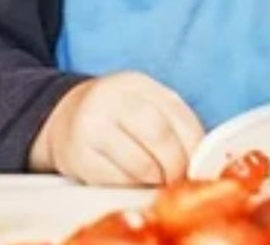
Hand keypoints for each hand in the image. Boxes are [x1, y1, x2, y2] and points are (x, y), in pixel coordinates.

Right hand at [29, 71, 203, 185]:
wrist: (66, 118)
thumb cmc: (118, 118)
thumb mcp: (144, 105)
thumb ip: (173, 124)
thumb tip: (203, 162)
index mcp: (136, 83)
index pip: (179, 116)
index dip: (196, 147)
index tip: (199, 165)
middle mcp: (111, 98)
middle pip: (160, 137)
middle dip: (177, 167)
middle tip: (177, 179)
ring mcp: (91, 125)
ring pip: (141, 165)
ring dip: (156, 181)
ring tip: (154, 179)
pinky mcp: (79, 155)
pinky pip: (118, 181)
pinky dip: (132, 187)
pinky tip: (131, 179)